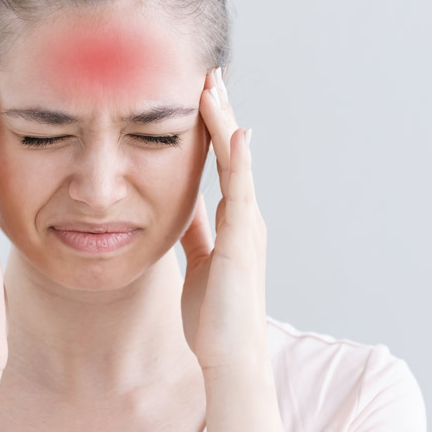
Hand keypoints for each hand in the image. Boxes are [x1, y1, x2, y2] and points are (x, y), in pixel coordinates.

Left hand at [179, 68, 268, 371]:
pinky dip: (240, 160)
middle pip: (232, 152)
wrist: (229, 357)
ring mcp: (248, 225)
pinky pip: (242, 191)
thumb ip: (196, 230)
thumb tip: (183, 203)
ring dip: (225, 123)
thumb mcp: (200, 260)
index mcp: (232, 220)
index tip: (199, 96)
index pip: (222, 162)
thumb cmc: (214, 315)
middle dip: (219, 113)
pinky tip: (234, 132)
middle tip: (208, 75)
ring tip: (214, 87)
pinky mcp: (243, 240)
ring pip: (238, 162)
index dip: (211, 129)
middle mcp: (245, 216)